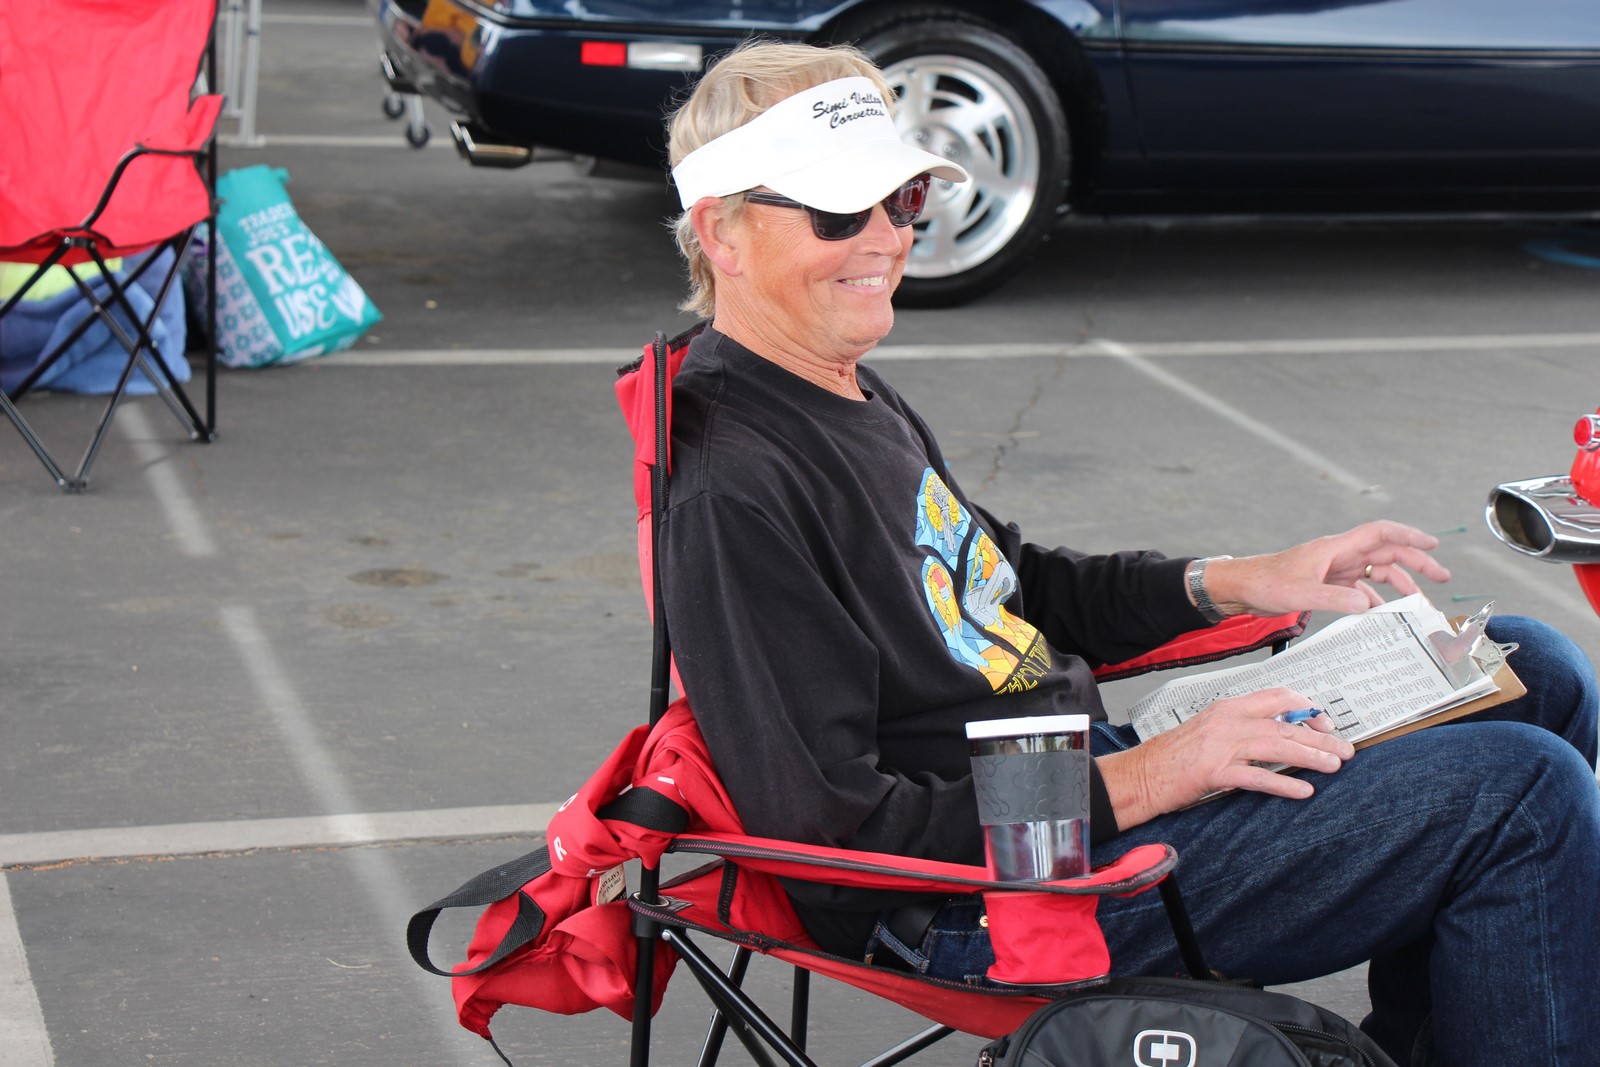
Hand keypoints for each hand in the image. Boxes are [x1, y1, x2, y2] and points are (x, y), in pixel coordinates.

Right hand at [1099, 688, 1354, 827]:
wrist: (1141, 774)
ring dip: (1311, 756)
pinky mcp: (1214, 771)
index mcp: (1229, 707)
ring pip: (1277, 746)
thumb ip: (1244, 727)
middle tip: (1344, 749)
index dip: (1308, 708)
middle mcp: (1228, 721)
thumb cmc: (1175, 755)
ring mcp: (1221, 745)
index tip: (1325, 723)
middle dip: (1321, 737)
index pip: (1278, 697)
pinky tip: (1304, 790)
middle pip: (1285, 724)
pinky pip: (1257, 777)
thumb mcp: (1212, 730)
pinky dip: (1284, 784)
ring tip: (1334, 765)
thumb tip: (1281, 733)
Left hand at [1205, 520, 1451, 616]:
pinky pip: (1360, 590)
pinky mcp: (1328, 584)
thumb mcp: (1300, 593)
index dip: (1408, 535)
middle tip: (1442, 577)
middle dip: (1416, 563)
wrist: (1242, 588)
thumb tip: (1368, 605)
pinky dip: (1376, 600)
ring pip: (1376, 573)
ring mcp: (1335, 569)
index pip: (1380, 533)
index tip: (1433, 545)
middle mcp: (1339, 555)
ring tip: (1419, 603)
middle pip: (1386, 553)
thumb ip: (1334, 599)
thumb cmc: (1265, 582)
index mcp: (1335, 548)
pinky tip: (1385, 614)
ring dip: (1400, 585)